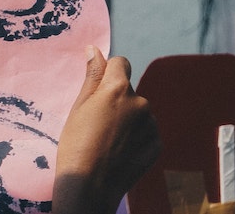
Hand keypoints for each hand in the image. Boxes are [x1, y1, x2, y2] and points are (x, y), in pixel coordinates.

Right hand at [51, 48, 160, 213]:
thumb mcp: (79, 106)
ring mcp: (152, 125)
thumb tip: (94, 49)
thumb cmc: (76, 142)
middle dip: (116, 100)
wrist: (91, 184)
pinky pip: (146, 131)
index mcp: (118, 89)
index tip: (97, 92)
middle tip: (97, 123)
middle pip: (128, 91)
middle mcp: (141, 103)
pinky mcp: (158, 144)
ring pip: (138, 112)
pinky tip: (120, 151)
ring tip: (108, 140)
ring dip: (127, 119)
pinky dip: (136, 137)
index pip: (120, 64)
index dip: (108, 73)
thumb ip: (92, 76)